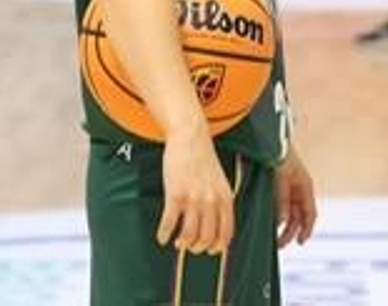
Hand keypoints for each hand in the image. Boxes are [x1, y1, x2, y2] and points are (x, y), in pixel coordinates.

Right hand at [158, 121, 234, 254]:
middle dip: (197, 247)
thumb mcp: (220, 181)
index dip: (217, 246)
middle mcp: (211, 201)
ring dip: (182, 243)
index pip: (226, 233)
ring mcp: (193, 199)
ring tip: (177, 242)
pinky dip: (164, 234)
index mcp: (225, 198)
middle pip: (206, 238)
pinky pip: (169, 223)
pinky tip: (161, 237)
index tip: (209, 250)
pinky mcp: (175, 195)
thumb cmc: (203, 159)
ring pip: (188, 235)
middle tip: (190, 246)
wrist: (190, 137)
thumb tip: (214, 225)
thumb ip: (219, 201)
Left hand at [275, 148, 317, 247]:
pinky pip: (283, 207)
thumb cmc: (278, 155)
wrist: (269, 139)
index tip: (300, 242)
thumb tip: (282, 221)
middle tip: (280, 246)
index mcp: (306, 186)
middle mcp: (300, 189)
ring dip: (285, 227)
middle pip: (300, 217)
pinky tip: (272, 225)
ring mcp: (291, 189)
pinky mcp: (280, 188)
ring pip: (291, 214)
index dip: (307, 229)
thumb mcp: (281, 178)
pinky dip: (279, 218)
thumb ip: (282, 199)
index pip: (310, 213)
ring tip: (275, 240)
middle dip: (291, 232)